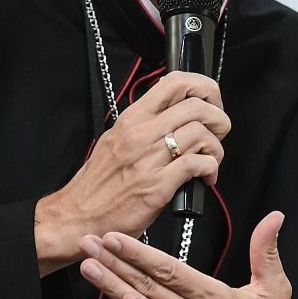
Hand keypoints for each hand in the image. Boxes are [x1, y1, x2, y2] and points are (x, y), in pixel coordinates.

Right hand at [36, 73, 228, 272]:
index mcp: (131, 119)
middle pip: (196, 106)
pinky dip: (210, 170)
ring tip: (211, 160)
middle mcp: (140, 134)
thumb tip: (171, 111)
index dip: (203, 87)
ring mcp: (149, 160)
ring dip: (216, 147)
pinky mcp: (157, 187)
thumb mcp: (114, 140)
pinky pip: (197, 165)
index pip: (175, 82)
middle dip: (219, 118)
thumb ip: (142, 124)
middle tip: (218, 133)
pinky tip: (205, 178)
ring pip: (201, 134)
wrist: (78, 216)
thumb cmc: (97, 183)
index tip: (210, 102)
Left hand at [77, 211, 297, 298]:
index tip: (115, 238)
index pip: (169, 270)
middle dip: (114, 262)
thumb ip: (266, 252)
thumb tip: (273, 219)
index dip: (138, 253)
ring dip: (112, 286)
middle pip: (146, 285)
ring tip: (90, 267)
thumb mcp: (275, 291)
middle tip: (89, 244)